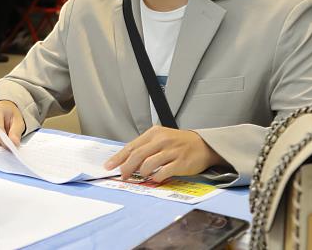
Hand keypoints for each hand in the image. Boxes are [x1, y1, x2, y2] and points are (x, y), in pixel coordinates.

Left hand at [104, 126, 222, 182]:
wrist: (203, 145)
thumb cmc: (179, 143)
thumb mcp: (161, 138)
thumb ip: (145, 147)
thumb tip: (126, 160)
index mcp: (154, 133)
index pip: (131, 146)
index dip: (118, 157)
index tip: (109, 165)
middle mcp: (161, 140)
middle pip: (137, 155)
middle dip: (126, 167)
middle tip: (122, 176)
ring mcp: (171, 151)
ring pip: (148, 163)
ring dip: (141, 172)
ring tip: (141, 176)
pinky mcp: (181, 162)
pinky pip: (163, 171)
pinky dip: (156, 177)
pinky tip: (155, 178)